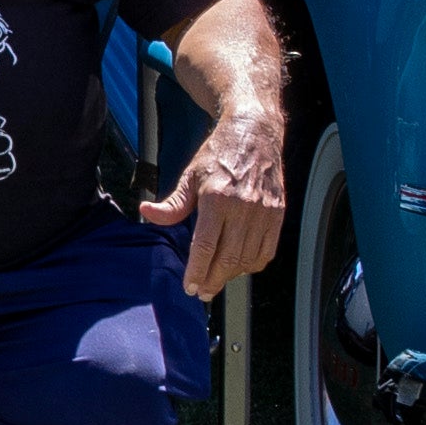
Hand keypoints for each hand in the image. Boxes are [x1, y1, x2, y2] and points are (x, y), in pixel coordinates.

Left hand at [140, 104, 285, 300]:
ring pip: (248, 259)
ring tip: (218, 279)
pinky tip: (240, 266)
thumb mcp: (190, 175)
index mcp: (217, 198)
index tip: (190, 286)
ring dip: (231, 276)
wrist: (255, 133)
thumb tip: (148, 212)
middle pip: (228, 259)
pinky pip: (267, 251)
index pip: (205, 246)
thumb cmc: (220, 154)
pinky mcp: (278, 214)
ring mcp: (264, 212)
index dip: (197, 271)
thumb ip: (172, 203)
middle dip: (213, 281)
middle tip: (202, 291)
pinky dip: (253, 264)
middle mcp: (243, 207)